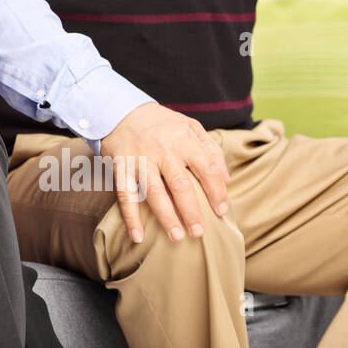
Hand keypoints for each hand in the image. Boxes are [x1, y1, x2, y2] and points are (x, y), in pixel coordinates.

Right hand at [99, 102, 231, 244]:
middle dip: (191, 211)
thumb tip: (227, 180)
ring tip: (177, 237)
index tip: (222, 211)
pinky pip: (125, 195)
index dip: (217, 191)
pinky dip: (130, 217)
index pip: (207, 168)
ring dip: (166, 217)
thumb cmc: (161, 124)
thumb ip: (211, 150)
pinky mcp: (120, 167)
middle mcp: (162, 151)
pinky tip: (138, 236)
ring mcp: (140, 159)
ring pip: (153, 193)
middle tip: (199, 232)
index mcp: (183, 140)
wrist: (120, 111)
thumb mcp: (190, 127)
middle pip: (180, 185)